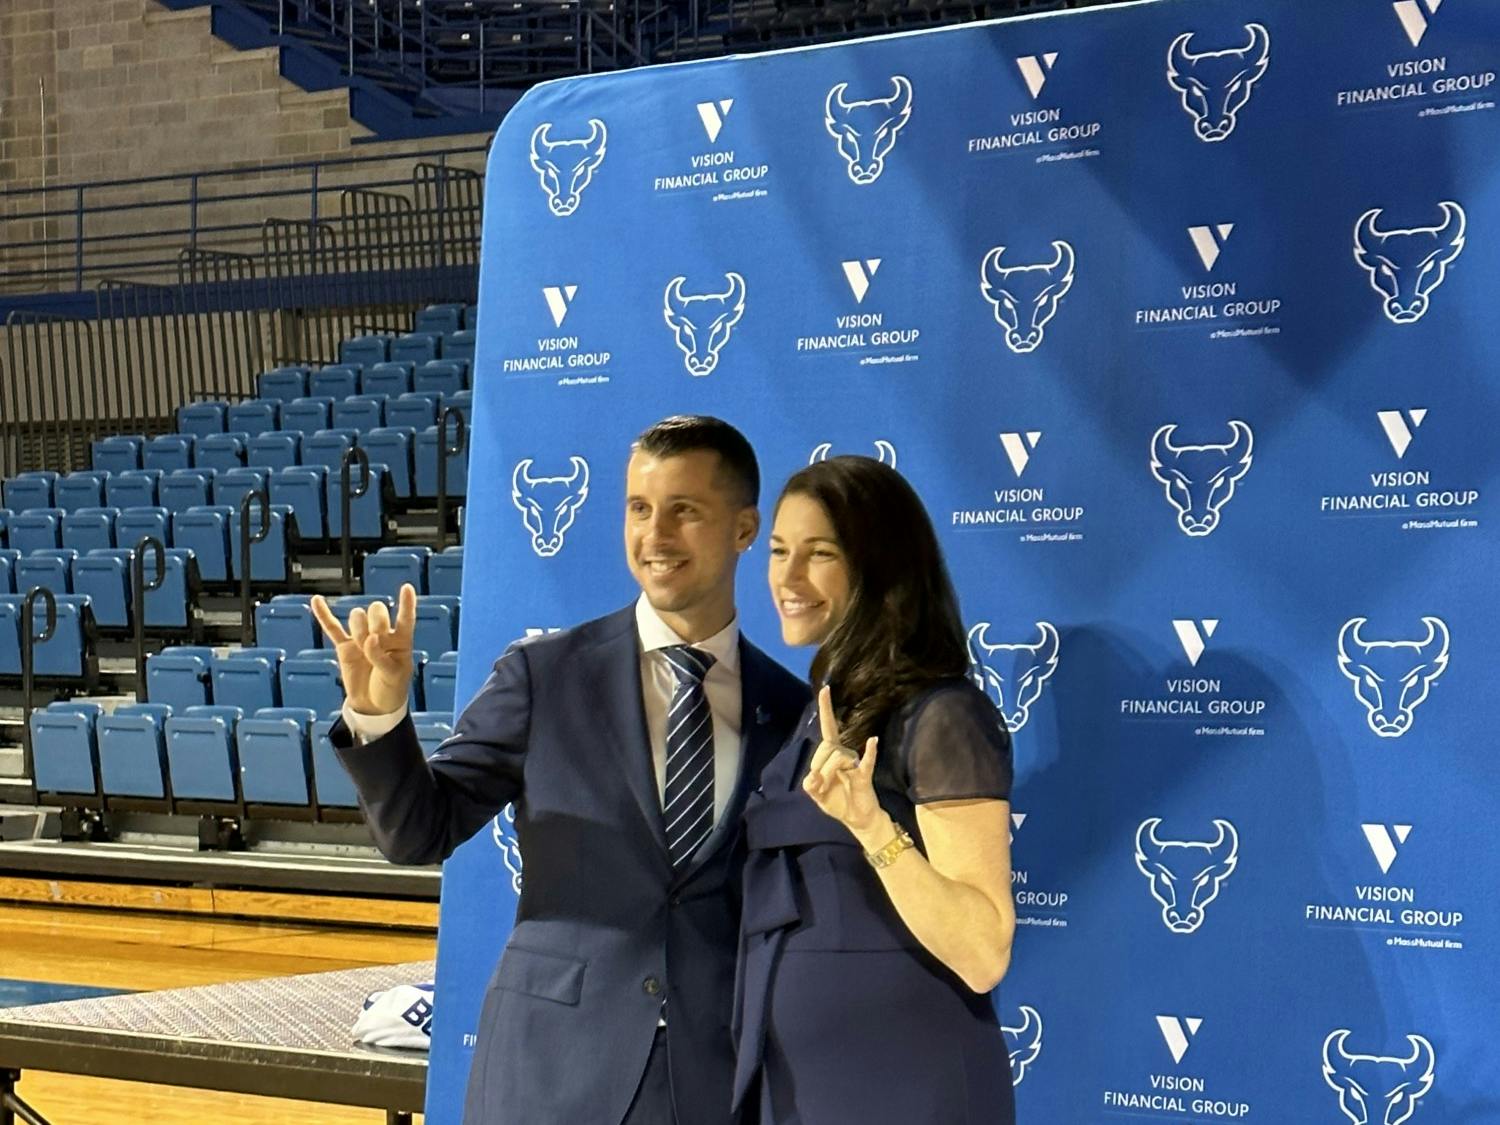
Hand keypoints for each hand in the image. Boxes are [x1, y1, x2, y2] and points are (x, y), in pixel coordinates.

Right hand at [311, 583, 415, 715]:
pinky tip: (316, 600)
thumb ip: (381, 657)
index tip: (406, 587)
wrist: (373, 706)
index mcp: (401, 640)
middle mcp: (382, 635)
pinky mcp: (345, 647)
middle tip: (375, 638)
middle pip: (377, 612)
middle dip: (376, 621)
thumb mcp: (393, 676)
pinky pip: (332, 628)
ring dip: (359, 627)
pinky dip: (324, 615)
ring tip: (362, 646)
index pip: (405, 618)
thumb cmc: (390, 689)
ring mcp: (362, 639)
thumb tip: (370, 639)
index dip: (406, 603)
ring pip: (357, 618)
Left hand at [802, 685, 882, 835]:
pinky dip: (870, 752)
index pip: (827, 729)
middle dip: (819, 768)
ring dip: (828, 775)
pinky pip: (866, 761)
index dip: (826, 709)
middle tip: (819, 787)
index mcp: (831, 756)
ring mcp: (855, 764)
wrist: (858, 819)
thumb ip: (811, 786)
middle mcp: (844, 755)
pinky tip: (873, 741)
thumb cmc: (838, 802)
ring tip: (828, 789)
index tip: (825, 689)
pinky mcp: (864, 775)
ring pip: (838, 758)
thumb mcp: (817, 796)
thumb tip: (811, 776)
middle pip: (827, 747)